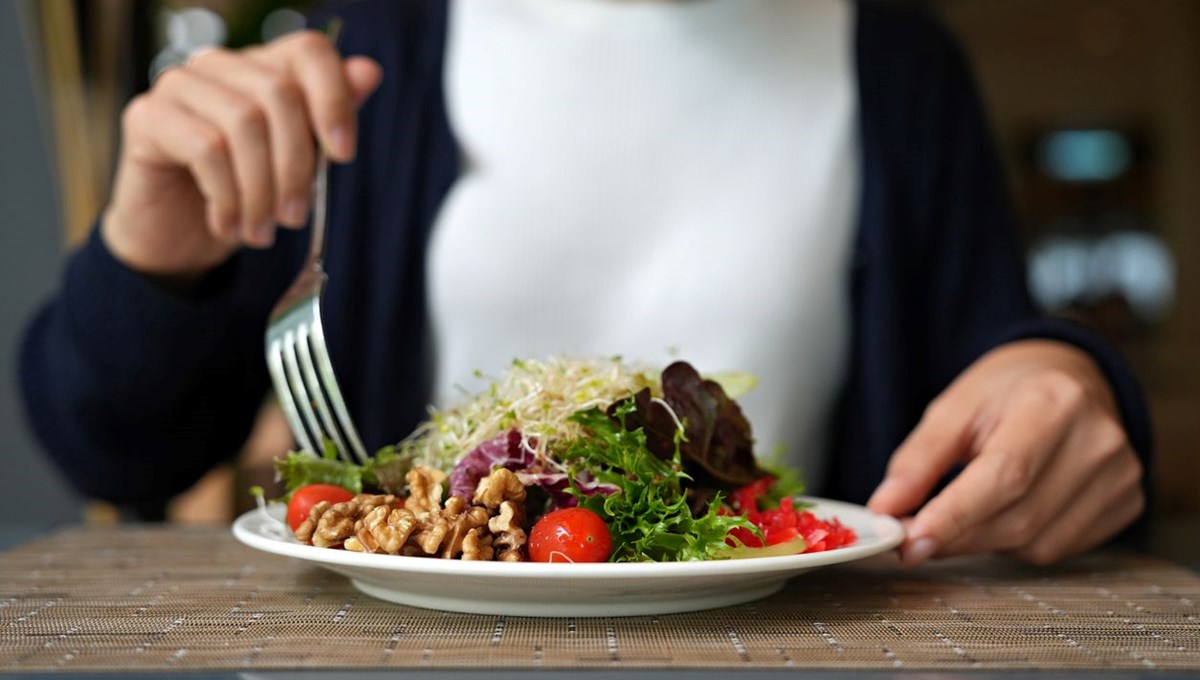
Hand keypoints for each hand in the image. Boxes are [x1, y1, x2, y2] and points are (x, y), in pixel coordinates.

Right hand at [101, 30, 381, 283]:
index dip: (334, 99)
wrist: (178, 237)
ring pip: (243, 123)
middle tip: (294, 218)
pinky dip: (226, 196)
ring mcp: (179, 84)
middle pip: (280, 93)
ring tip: (260, 230)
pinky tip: (226, 225)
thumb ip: (327, 121)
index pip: (309, 51)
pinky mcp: (146, 115)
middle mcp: (220, 65)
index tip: (344, 156)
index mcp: (263, 67)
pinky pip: (205, 149)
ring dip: (260, 191)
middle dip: (296, 165)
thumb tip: (369, 72)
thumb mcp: (297, 165)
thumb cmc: (244, 194)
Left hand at [867, 339, 1143, 565]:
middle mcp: (1098, 440)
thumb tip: (885, 509)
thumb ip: (918, 460)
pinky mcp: (1126, 503)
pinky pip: (1059, 548)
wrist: (1071, 377)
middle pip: (1019, 516)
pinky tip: (1006, 511)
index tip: (911, 541)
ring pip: (1037, 542)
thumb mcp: (953, 408)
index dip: (955, 515)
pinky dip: (1019, 542)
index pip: (1005, 474)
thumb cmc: (1008, 391)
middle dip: (957, 534)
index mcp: (1053, 402)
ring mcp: (1121, 475)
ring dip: (985, 540)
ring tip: (965, 510)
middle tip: (913, 536)